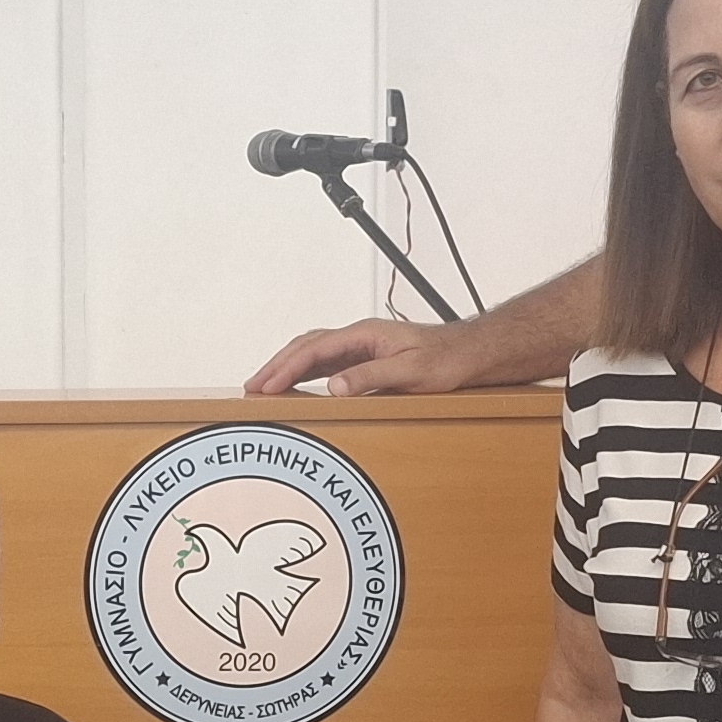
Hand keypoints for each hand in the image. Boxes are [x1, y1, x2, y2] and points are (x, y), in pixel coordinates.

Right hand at [246, 318, 462, 395]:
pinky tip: (295, 385)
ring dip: (286, 368)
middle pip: (305, 347)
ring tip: (264, 386)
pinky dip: (304, 373)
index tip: (266, 386)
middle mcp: (359, 337)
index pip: (314, 349)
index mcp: (364, 334)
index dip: (286, 368)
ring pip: (312, 353)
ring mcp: (361, 346)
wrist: (469, 354)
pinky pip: (325, 363)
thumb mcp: (410, 372)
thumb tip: (333, 387)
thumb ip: (371, 377)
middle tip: (252, 387)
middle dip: (276, 366)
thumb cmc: (445, 360)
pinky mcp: (366, 358)